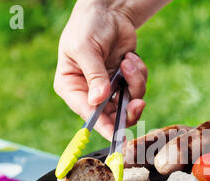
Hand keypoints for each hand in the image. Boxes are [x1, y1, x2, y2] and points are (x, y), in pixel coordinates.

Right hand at [54, 0, 147, 140]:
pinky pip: (137, 88)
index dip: (104, 127)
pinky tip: (130, 57)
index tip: (119, 137)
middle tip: (138, 102)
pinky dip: (138, 74)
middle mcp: (89, 92)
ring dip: (134, 83)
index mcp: (71, 87)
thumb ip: (94, 75)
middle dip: (127, 110)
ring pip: (128, 103)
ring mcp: (108, 88)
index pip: (88, 114)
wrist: (109, 11)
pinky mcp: (124, 81)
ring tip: (128, 62)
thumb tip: (98, 100)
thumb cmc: (88, 26)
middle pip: (112, 117)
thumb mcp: (86, 48)